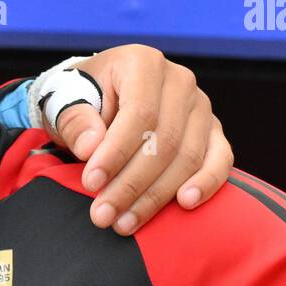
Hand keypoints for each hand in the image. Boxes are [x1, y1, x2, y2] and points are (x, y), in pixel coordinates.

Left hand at [46, 46, 232, 234]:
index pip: (139, 114)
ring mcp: (201, 106)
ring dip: (156, 195)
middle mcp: (180, 81)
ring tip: (123, 223)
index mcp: (143, 62)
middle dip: (131, 184)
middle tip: (102, 215)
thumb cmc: (81, 99)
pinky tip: (184, 204)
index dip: (115, 153)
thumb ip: (75, 120)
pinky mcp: (213, 131)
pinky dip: (206, 183)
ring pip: (188, 157)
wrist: (100, 98)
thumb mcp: (65, 101)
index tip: (90, 184)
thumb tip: (91, 148)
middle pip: (164, 140)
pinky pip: (220, 159)